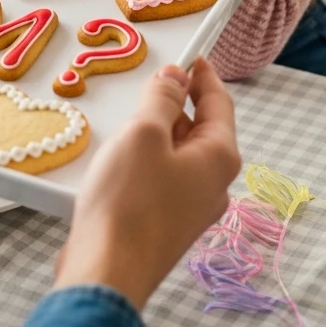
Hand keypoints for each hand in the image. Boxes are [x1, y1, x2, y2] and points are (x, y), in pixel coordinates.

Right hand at [54, 56, 240, 310]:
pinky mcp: (164, 223)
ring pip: (177, 153)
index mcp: (218, 158)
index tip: (191, 56)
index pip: (219, 103)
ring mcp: (189, 207)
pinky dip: (144, 157)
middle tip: (148, 81)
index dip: (203, 75)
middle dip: (174, 103)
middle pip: (198, 129)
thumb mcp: (144, 132)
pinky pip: (160, 177)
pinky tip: (117, 155)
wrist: (106, 270)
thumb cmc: (128, 200)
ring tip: (126, 115)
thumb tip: (175, 77)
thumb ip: (161, 98)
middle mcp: (212, 185)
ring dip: (155, 131)